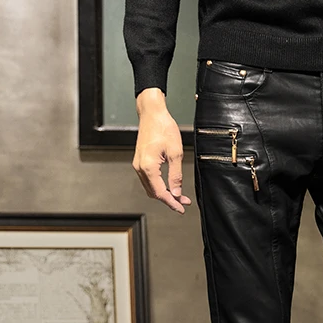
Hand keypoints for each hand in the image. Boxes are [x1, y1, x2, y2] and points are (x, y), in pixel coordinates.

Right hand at [132, 88, 192, 213]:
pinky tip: (169, 186)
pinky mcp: (140, 161)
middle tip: (183, 203)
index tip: (181, 208)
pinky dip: (158, 185)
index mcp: (148, 167)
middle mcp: (140, 167)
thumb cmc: (163, 128)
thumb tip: (177, 192)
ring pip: (150, 188)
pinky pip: (148, 180)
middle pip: (154, 193)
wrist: (152, 113)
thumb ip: (176, 175)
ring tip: (179, 196)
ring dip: (164, 193)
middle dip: (169, 200)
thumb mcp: (176, 153)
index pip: (160, 193)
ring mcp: (138, 164)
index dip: (172, 203)